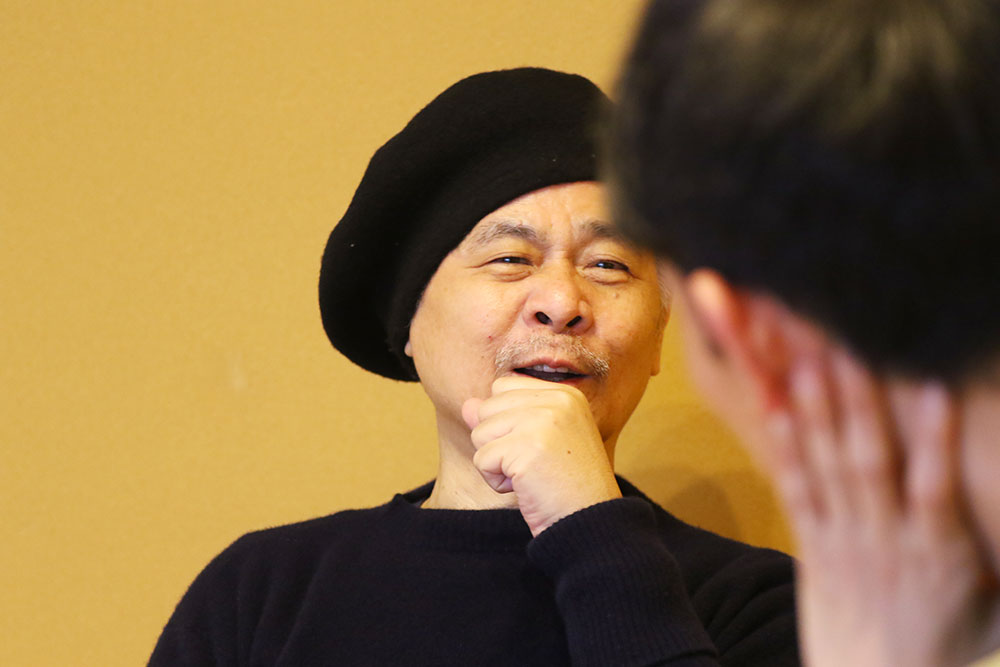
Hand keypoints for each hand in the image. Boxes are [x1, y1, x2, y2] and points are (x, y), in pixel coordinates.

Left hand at [462, 375, 621, 536]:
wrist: (590, 521)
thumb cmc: (567, 485)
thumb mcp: (538, 442)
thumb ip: (503, 417)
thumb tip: (468, 405)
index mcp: (564, 394)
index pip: (503, 387)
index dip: (505, 421)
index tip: (535, 446)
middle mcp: (556, 401)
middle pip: (487, 408)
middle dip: (498, 442)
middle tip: (533, 464)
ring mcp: (542, 422)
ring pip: (480, 433)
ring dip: (496, 463)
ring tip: (530, 475)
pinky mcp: (526, 448)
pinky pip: (482, 460)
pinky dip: (496, 481)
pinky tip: (525, 487)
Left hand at [767, 346, 999, 666]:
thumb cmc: (943, 637)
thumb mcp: (984, 595)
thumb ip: (988, 544)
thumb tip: (999, 485)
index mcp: (937, 552)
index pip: (936, 488)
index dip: (935, 440)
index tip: (934, 390)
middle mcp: (885, 540)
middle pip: (869, 464)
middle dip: (859, 406)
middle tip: (848, 352)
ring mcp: (843, 541)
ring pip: (828, 471)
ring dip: (818, 417)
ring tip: (809, 366)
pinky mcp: (812, 547)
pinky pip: (796, 496)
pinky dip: (787, 454)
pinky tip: (778, 414)